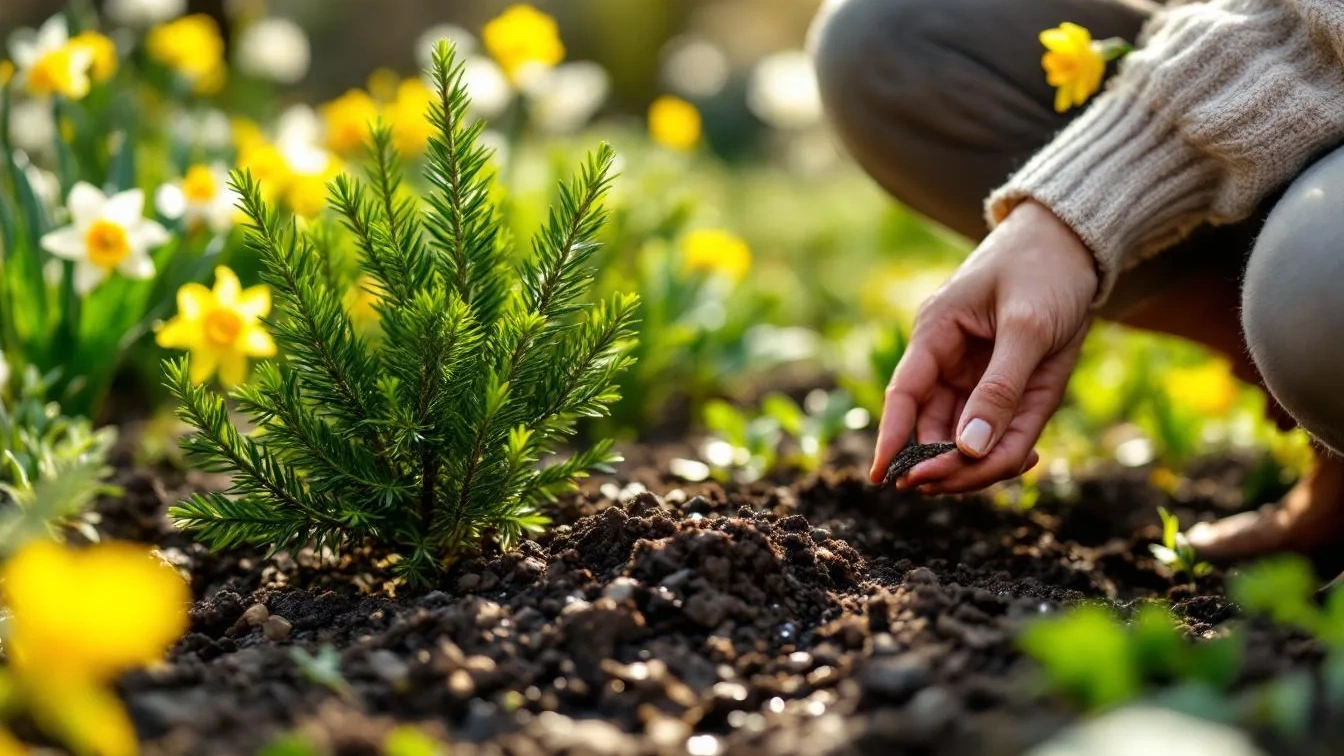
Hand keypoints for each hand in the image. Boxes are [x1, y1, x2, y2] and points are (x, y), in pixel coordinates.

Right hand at [871, 200, 1097, 492]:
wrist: (1078, 241)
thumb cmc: (1045, 269)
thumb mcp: (1027, 327)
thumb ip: (1000, 389)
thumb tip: (970, 449)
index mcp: (937, 334)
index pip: (904, 395)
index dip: (891, 438)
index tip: (880, 477)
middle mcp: (950, 360)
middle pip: (934, 426)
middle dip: (947, 460)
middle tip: (963, 483)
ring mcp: (979, 376)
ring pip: (966, 437)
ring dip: (981, 463)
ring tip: (1016, 468)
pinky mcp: (1008, 385)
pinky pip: (999, 431)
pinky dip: (1009, 452)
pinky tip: (1029, 460)